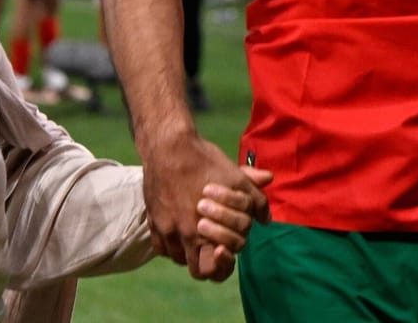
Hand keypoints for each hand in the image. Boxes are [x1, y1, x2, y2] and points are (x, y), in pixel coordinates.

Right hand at [140, 129, 270, 278]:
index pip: (212, 270)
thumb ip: (255, 200)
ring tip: (199, 234)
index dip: (222, 265)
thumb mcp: (235, 177)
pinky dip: (172, 244)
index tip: (224, 249)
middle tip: (214, 246)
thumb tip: (266, 219)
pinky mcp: (151, 221)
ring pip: (178, 259)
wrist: (169, 146)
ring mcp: (164, 229)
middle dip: (207, 261)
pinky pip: (161, 247)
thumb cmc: (204, 161)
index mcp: (201, 231)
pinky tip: (181, 229)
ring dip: (190, 252)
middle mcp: (180, 235)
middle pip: (196, 270)